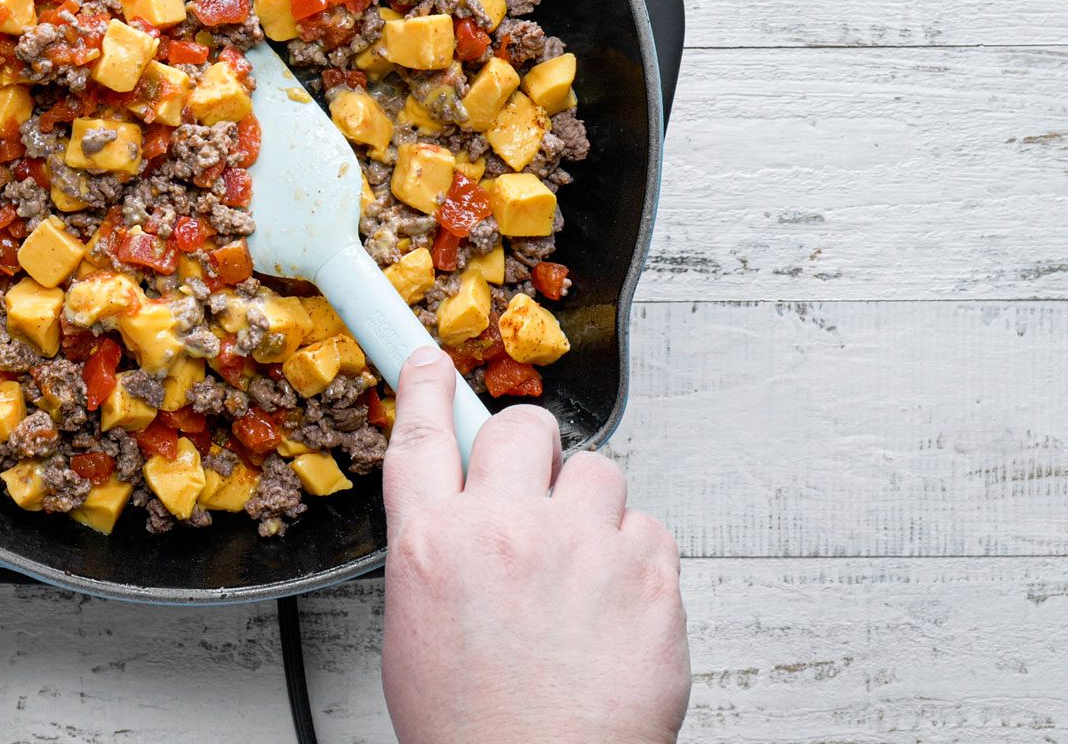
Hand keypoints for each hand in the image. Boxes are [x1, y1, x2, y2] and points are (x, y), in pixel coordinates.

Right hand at [379, 349, 689, 743]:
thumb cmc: (476, 729)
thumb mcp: (417, 628)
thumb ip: (437, 553)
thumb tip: (463, 513)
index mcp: (432, 546)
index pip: (425, 437)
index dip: (431, 388)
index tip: (434, 361)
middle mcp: (505, 533)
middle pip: (523, 429)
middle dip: (533, 450)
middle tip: (538, 490)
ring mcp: (581, 549)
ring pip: (599, 471)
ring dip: (592, 509)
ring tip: (582, 571)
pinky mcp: (648, 577)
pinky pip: (650, 528)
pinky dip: (636, 558)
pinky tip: (615, 606)